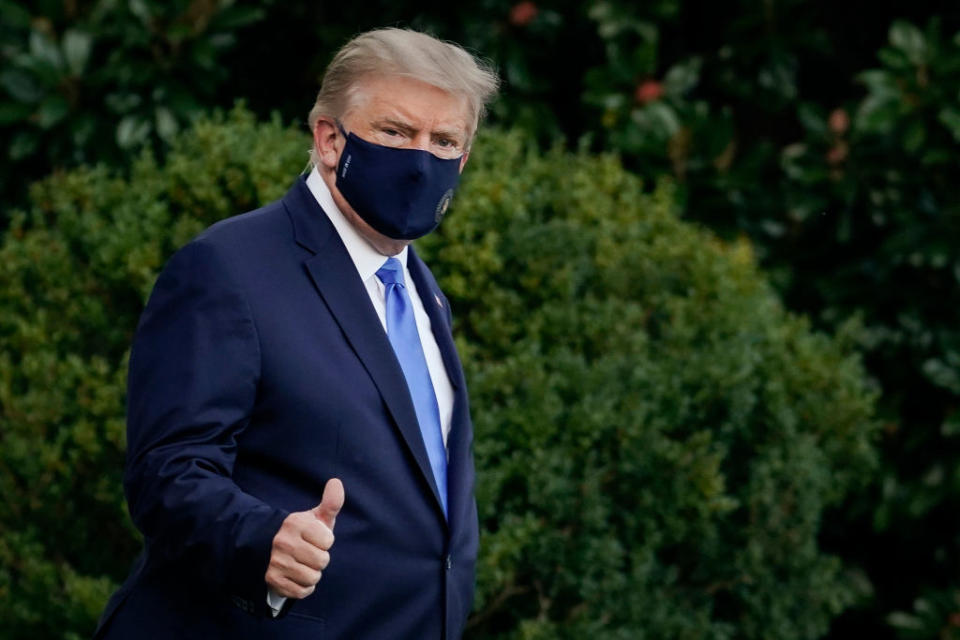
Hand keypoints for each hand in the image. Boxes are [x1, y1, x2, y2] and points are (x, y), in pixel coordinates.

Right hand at [265, 478, 343, 598]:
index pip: (328, 542)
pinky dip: (304, 587)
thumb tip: (336, 482)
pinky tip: (297, 576)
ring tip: (303, 564)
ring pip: (312, 578)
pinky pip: (302, 591)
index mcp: (294, 523)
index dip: (325, 542)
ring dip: (312, 574)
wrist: (271, 549)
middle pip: (322, 561)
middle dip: (320, 559)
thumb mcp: (317, 517)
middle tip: (309, 553)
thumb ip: (331, 502)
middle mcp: (282, 542)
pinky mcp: (272, 580)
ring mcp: (275, 561)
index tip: (316, 538)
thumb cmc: (304, 533)